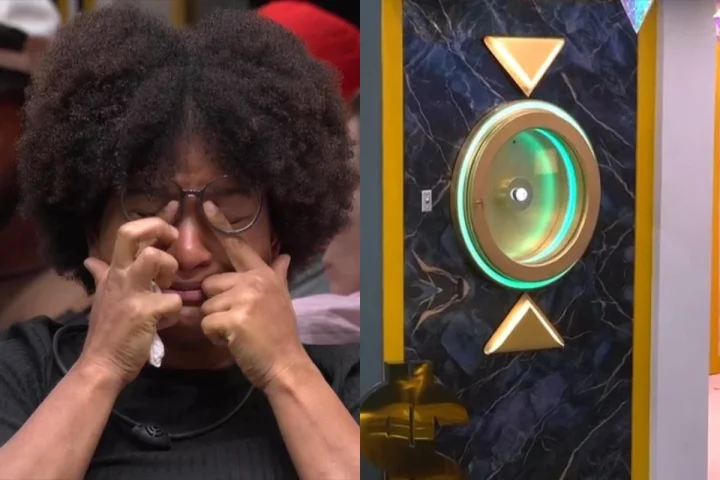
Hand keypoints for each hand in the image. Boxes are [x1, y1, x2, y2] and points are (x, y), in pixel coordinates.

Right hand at [79, 217, 182, 387]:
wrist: (101, 363)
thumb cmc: (108, 331)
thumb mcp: (102, 298)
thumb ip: (102, 276)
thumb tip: (91, 259)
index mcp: (113, 272)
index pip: (128, 234)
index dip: (154, 219)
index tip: (174, 208)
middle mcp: (119, 276)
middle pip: (132, 234)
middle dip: (158, 229)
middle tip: (172, 240)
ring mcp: (130, 292)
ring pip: (155, 258)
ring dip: (170, 271)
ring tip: (166, 288)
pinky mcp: (144, 311)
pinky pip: (173, 301)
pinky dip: (174, 313)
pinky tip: (164, 323)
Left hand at [200, 201, 308, 389]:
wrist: (285, 363)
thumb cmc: (280, 334)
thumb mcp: (282, 299)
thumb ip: (278, 275)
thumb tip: (285, 256)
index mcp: (263, 274)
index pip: (238, 246)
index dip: (220, 224)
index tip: (205, 203)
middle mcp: (254, 281)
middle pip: (211, 283)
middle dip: (216, 304)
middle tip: (237, 320)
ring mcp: (244, 298)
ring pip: (206, 305)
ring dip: (215, 322)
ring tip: (237, 332)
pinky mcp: (233, 317)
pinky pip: (206, 322)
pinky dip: (214, 335)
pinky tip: (233, 340)